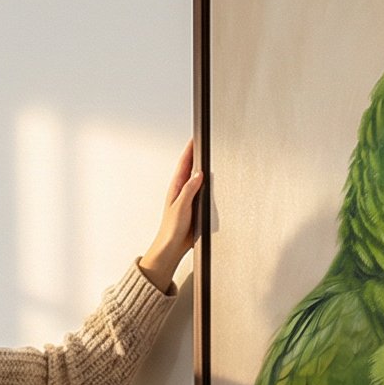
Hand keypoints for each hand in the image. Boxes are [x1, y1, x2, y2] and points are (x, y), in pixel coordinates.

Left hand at [137, 139, 204, 291]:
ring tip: (206, 154)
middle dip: (196, 154)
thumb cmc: (172, 229)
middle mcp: (182, 191)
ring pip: (197, 178)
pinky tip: (211, 181)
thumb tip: (197, 173)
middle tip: (202, 140)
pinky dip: (206, 183)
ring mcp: (188, 198)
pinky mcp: (195, 207)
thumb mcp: (181, 207)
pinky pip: (202, 190)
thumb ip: (189, 189)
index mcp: (176, 188)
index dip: (190, 150)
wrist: (172, 247)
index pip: (184, 163)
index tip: (195, 137)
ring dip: (201, 167)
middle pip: (190, 167)